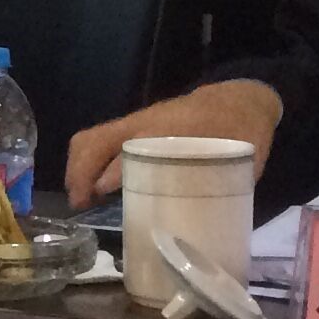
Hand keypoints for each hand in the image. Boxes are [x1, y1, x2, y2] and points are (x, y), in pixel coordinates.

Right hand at [63, 79, 283, 207]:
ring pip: (89, 140)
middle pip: (95, 141)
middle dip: (81, 174)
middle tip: (82, 205)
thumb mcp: (240, 159)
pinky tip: (92, 189)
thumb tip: (191, 219)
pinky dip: (84, 164)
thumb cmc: (241, 132)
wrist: (239, 98)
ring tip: (81, 200)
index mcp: (174, 129)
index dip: (115, 170)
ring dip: (77, 170)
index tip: (101, 194)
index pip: (132, 149)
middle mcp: (145, 123)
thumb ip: (214, 182)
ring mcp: (134, 123)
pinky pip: (95, 140)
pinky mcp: (131, 127)